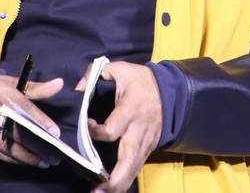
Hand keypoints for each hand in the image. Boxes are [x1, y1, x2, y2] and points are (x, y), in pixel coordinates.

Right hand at [0, 73, 63, 166]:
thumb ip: (36, 88)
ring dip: (26, 156)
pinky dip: (12, 159)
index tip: (55, 133)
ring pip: (5, 146)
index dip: (40, 120)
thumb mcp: (13, 83)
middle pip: (15, 131)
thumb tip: (59, 84)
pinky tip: (26, 161)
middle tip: (53, 155)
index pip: (23, 107)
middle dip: (36, 146)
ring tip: (43, 161)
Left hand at [77, 61, 162, 192]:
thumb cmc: (140, 81)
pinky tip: (111, 190)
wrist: (171, 91)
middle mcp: (139, 130)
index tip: (86, 125)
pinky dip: (124, 181)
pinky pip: (136, 168)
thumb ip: (95, 74)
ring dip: (119, 185)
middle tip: (98, 190)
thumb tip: (78, 90)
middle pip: (128, 159)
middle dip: (115, 178)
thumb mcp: (119, 69)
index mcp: (130, 110)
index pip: (113, 130)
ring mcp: (145, 142)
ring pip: (133, 169)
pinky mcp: (147, 149)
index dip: (96, 132)